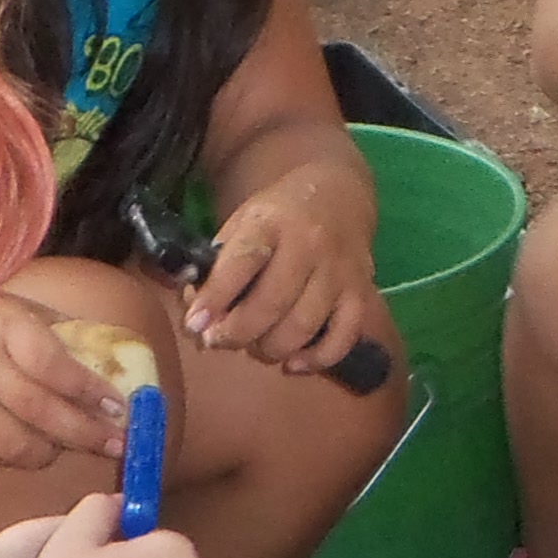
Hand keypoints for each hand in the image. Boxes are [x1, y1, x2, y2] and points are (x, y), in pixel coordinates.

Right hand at [0, 298, 132, 468]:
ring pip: (14, 442)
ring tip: (76, 447)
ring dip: (54, 452)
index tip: (118, 406)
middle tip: (116, 443)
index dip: (88, 389)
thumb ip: (65, 334)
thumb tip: (118, 363)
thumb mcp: (21, 311)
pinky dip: (22, 458)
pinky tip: (40, 449)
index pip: (50, 364)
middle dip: (84, 432)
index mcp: (3, 325)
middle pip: (38, 410)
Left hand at [189, 175, 373, 370]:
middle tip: (221, 341)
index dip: (216, 298)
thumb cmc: (280, 215)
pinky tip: (293, 363)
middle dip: (239, 332)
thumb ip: (219, 265)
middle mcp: (309, 244)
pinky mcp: (361, 291)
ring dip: (272, 348)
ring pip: (304, 325)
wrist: (340, 194)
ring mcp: (339, 270)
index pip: (242, 262)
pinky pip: (344, 336)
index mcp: (271, 222)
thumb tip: (198, 316)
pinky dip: (317, 358)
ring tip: (256, 347)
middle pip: (273, 302)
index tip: (195, 324)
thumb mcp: (243, 222)